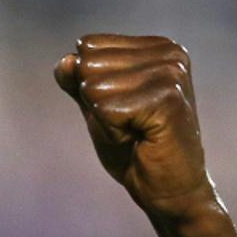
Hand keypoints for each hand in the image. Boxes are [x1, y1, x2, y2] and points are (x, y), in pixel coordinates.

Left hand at [54, 34, 217, 220]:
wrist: (166, 189)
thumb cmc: (134, 148)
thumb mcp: (97, 108)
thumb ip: (78, 81)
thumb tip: (65, 60)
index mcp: (156, 47)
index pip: (88, 47)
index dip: (92, 87)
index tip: (123, 109)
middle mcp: (169, 53)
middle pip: (89, 65)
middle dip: (98, 104)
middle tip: (129, 124)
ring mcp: (171, 74)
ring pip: (94, 87)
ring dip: (107, 120)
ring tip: (136, 132)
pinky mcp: (168, 99)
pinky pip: (106, 109)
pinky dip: (114, 132)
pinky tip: (141, 139)